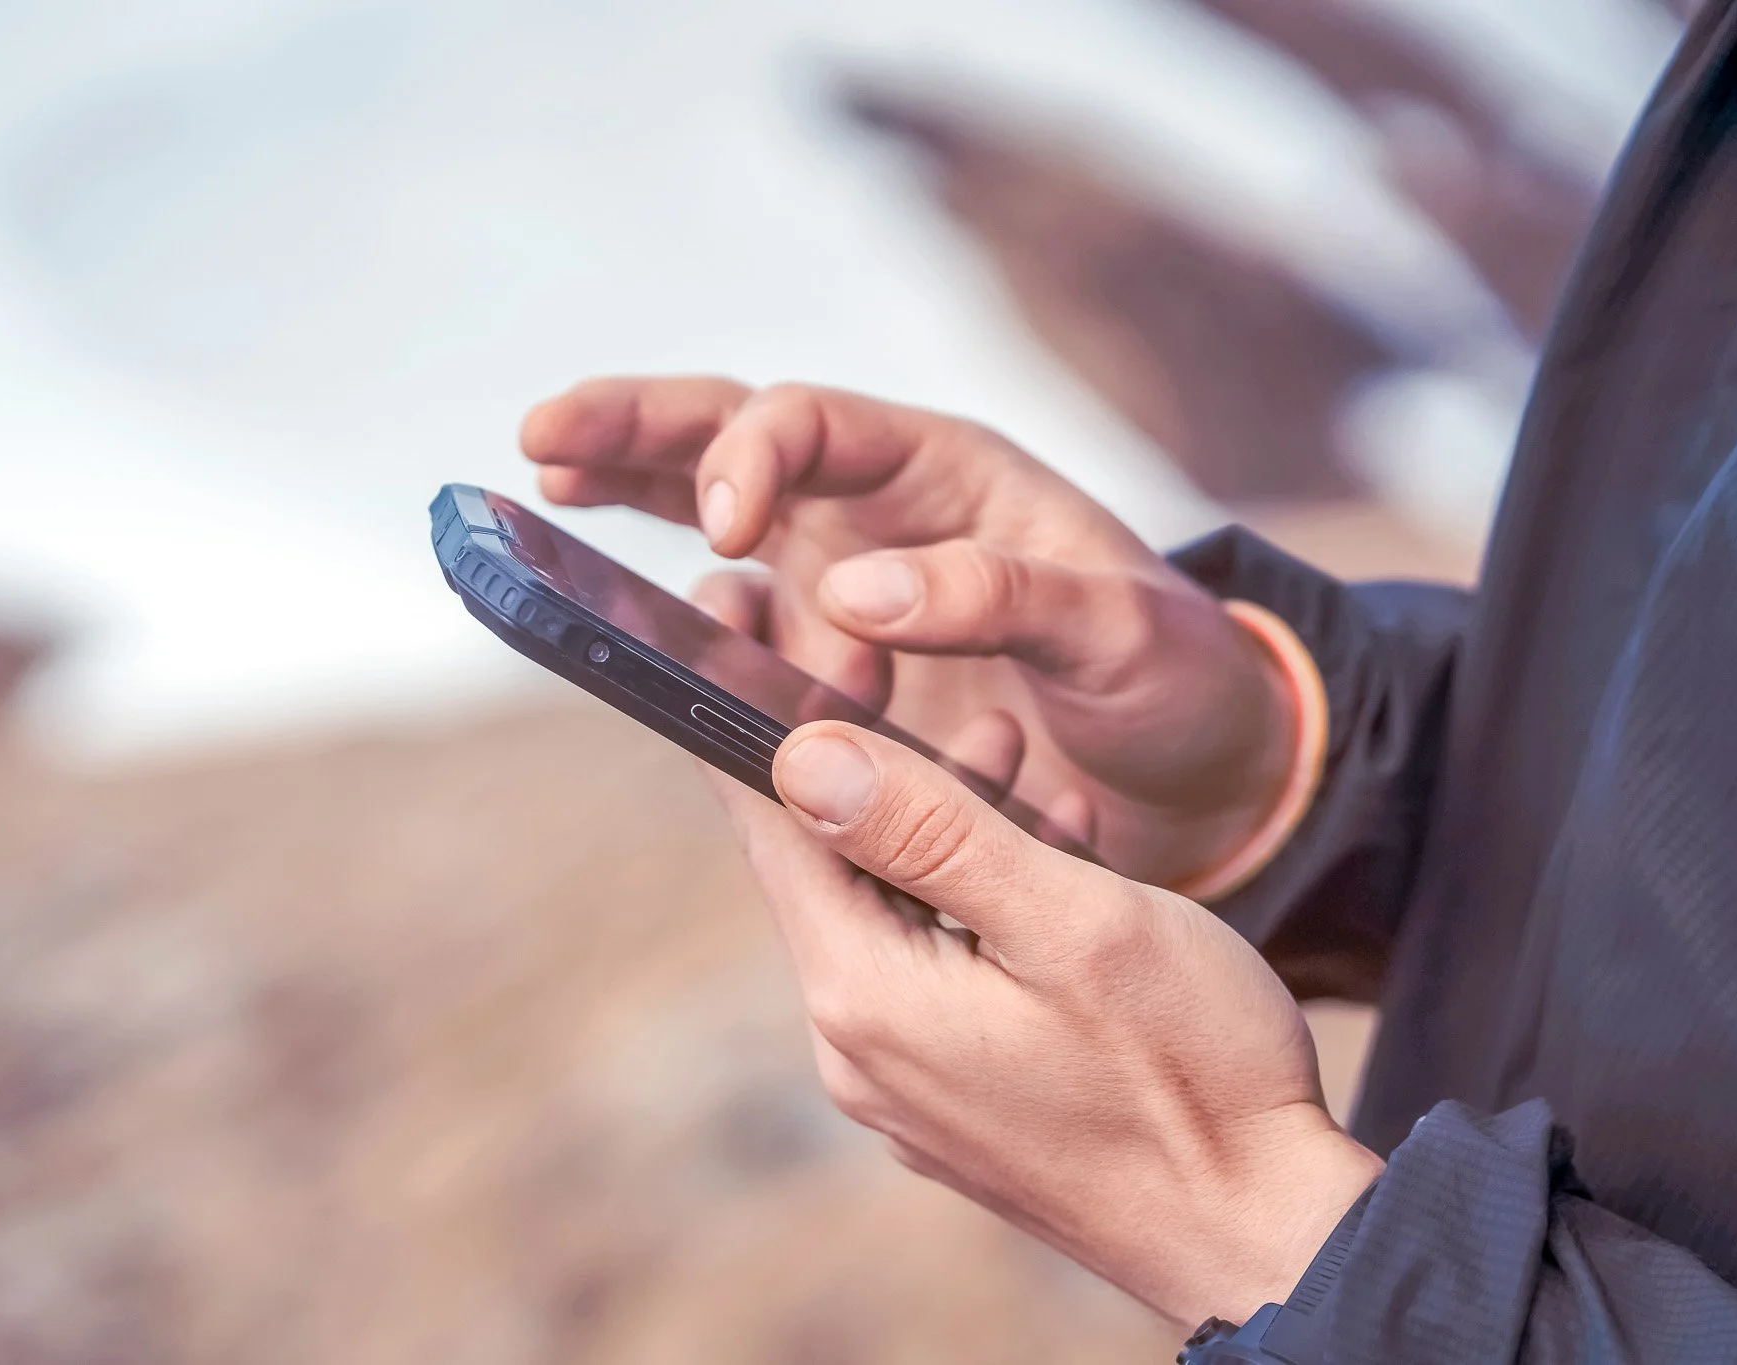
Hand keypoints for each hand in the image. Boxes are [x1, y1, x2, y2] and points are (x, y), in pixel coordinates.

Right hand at [520, 378, 1297, 886]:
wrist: (1198, 766)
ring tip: (549, 517)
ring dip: (630, 507)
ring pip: (708, 523)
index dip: (751, 454)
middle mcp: (879, 511)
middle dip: (633, 430)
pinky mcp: (834, 662)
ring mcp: (845, 582)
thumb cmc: (1173, 677)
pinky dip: (683, 630)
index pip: (815, 421)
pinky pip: (738, 631)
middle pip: (731, 437)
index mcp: (948, 472)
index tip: (723, 526)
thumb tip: (848, 591)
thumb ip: (999, 600)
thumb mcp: (1117, 633)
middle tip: (539, 437)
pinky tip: (641, 643)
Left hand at [704, 714, 1382, 1328]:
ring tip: (1000, 738)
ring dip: (936, 821)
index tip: (754, 633)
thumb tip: (798, 755)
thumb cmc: (1193, 1076)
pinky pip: (936, 971)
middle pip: (827, 870)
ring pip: (891, 915)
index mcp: (868, 999)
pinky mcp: (961, 1102)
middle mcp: (863, 1052)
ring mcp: (911, 1088)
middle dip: (864, 758)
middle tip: (888, 662)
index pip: (774, 831)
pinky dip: (973, 896)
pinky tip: (1046, 845)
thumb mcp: (1068, 921)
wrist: (1265, 1237)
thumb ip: (930, 832)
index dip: (760, 720)